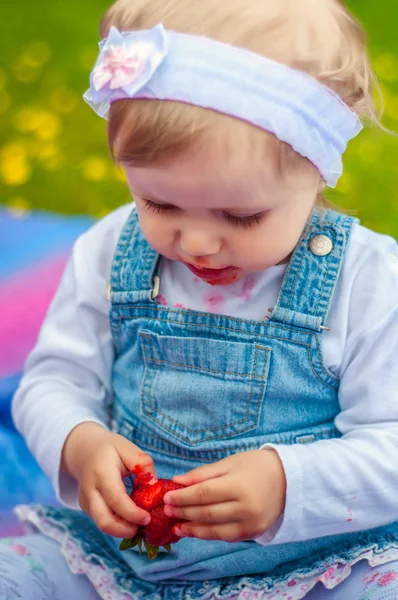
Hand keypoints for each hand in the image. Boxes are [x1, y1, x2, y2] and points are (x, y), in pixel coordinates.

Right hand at [61, 422, 154, 537]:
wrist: (84, 451)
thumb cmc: (109, 449)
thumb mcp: (127, 447)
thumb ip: (142, 463)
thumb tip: (153, 484)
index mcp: (102, 473)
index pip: (116, 499)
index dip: (132, 513)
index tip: (147, 518)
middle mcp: (90, 490)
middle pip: (104, 521)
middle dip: (125, 530)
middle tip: (143, 528)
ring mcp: (86, 501)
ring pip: (102, 525)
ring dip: (122, 530)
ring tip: (138, 525)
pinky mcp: (86, 508)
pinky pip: (102, 521)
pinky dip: (116, 525)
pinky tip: (129, 519)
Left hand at [163, 450, 285, 542]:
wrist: (289, 480)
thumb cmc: (256, 465)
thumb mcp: (230, 462)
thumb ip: (202, 474)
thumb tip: (177, 481)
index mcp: (239, 486)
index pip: (203, 494)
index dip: (183, 497)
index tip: (166, 497)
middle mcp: (246, 508)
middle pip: (207, 513)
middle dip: (184, 512)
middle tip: (166, 511)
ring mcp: (251, 524)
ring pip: (215, 530)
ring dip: (193, 529)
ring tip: (177, 526)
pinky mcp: (254, 533)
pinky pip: (226, 536)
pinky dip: (209, 534)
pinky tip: (195, 530)